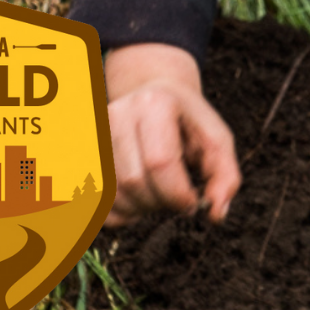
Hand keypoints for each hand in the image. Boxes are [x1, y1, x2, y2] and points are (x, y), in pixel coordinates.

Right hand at [103, 43, 240, 226]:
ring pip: (111, 194)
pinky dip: (119, 214)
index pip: (159, 162)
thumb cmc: (189, 122)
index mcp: (155, 104)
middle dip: (160, 203)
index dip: (178, 194)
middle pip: (133, 181)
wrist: (154, 96)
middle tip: (177, 201)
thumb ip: (225, 177)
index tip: (192, 203)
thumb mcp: (217, 141)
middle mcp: (118, 114)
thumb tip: (216, 213)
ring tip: (160, 197)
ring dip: (140, 210)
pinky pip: (94, 201)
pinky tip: (139, 201)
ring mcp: (95, 133)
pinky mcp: (84, 153)